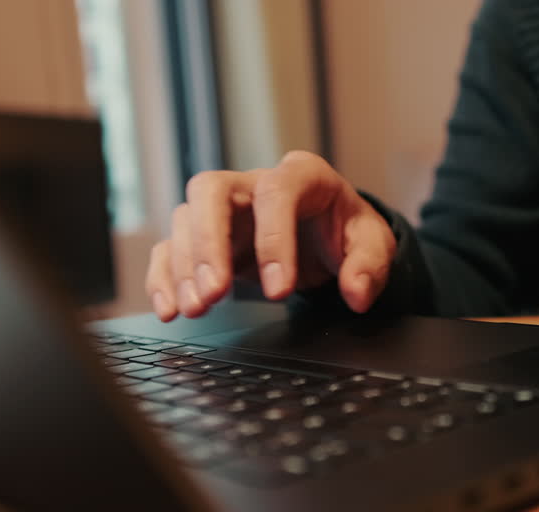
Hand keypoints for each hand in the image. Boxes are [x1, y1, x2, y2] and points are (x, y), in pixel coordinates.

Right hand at [145, 150, 395, 319]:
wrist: (328, 236)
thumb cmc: (346, 231)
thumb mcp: (373, 244)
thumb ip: (370, 265)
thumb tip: (356, 292)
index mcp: (301, 176)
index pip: (276, 193)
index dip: (273, 240)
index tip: (279, 290)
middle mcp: (253, 185)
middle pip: (211, 190)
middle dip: (208, 243)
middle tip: (215, 292)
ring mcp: (223, 209)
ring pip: (186, 218)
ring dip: (185, 267)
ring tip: (195, 308)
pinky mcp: (204, 238)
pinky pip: (171, 247)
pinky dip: (164, 277)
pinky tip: (170, 308)